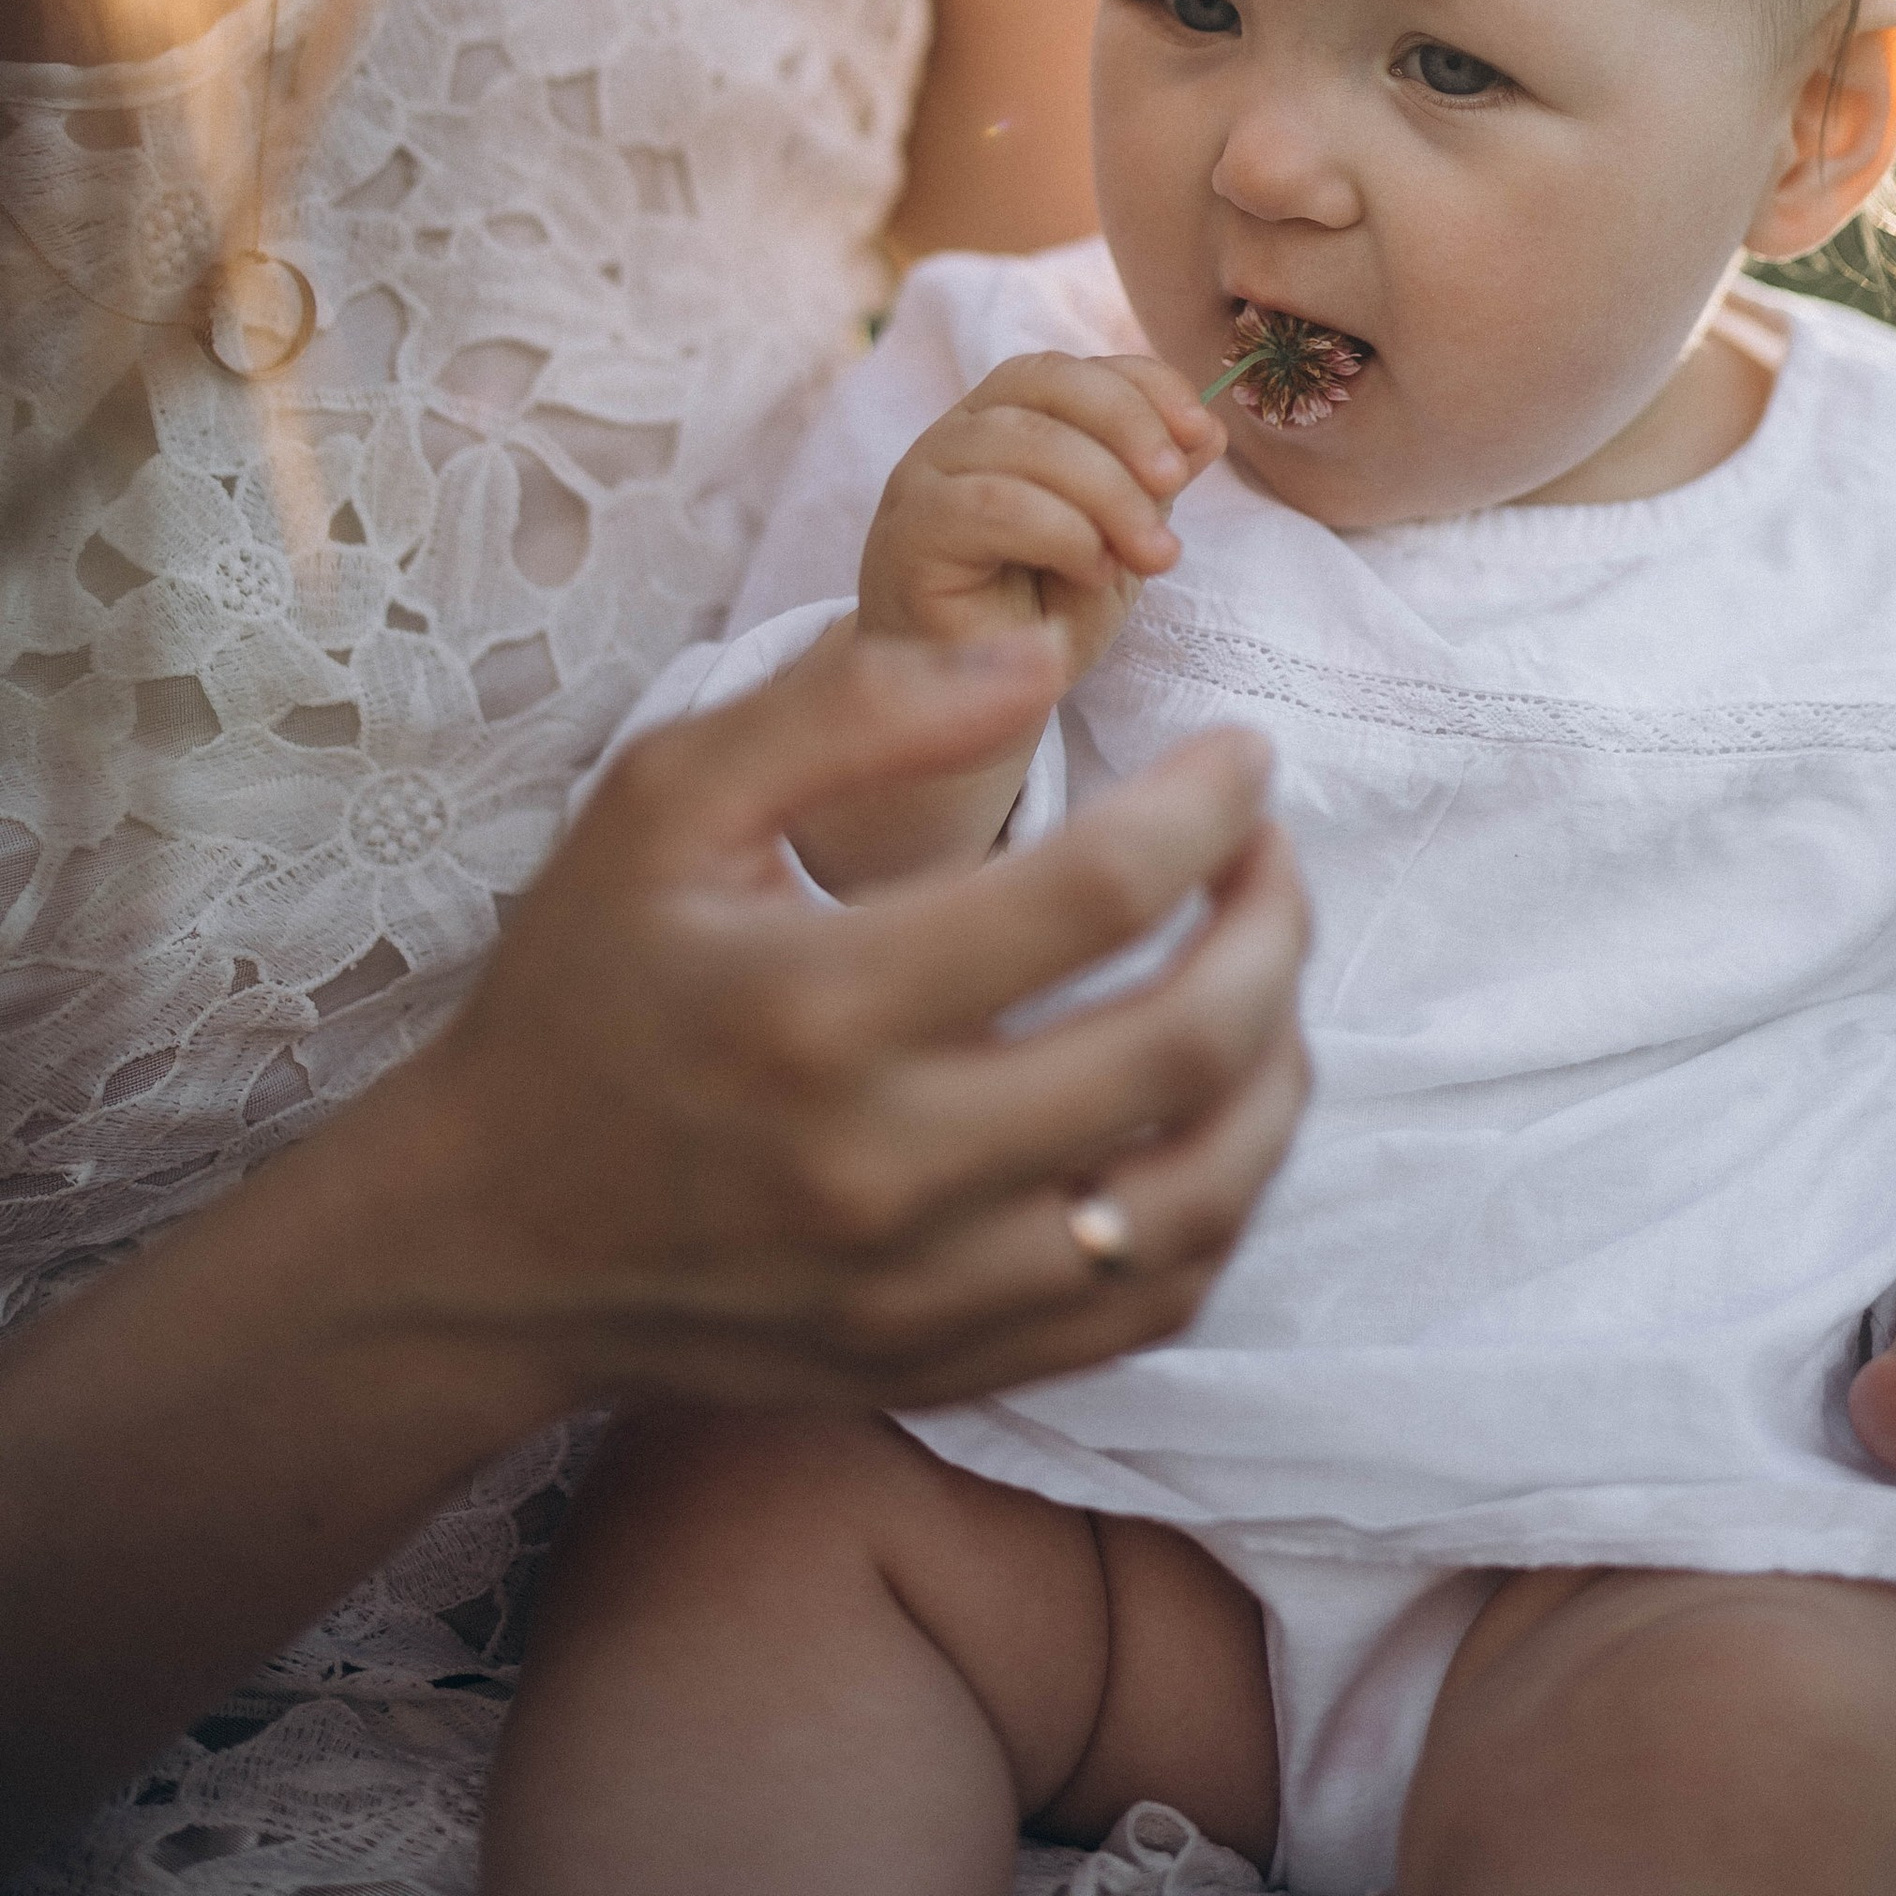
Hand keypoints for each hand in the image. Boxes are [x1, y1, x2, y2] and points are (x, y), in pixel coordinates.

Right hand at [429, 624, 1309, 1411]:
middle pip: (1183, 1047)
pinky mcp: (944, 1364)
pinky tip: (1214, 1106)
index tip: (1244, 756)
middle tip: (1273, 851)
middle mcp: (884, 1166)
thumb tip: (1039, 660)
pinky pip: (1152, 1302)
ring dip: (1278, 1065)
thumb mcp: (666, 800)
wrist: (488, 1242)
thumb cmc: (586, 989)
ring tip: (1265, 970)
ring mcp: (923, 1291)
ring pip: (1198, 1195)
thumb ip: (851, 705)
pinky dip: (1223, 1197)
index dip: (1208, 806)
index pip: (1097, 892)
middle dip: (1274, 922)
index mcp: (820, 1005)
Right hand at [862, 350, 1222, 683]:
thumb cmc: (1042, 615)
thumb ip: (1151, 484)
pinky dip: (1060, 529)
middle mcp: (956, 435)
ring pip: (1023, 442)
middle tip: (1174, 490)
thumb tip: (1207, 429)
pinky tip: (1093, 568)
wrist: (979, 708)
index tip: (1200, 435)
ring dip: (1107, 491)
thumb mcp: (1119, 540)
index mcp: (1006, 420)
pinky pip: (990, 505)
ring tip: (1151, 555)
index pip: (1071, 369)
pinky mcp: (909, 536)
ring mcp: (923, 480)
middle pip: (1046, 386)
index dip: (1143, 387)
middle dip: (1128, 430)